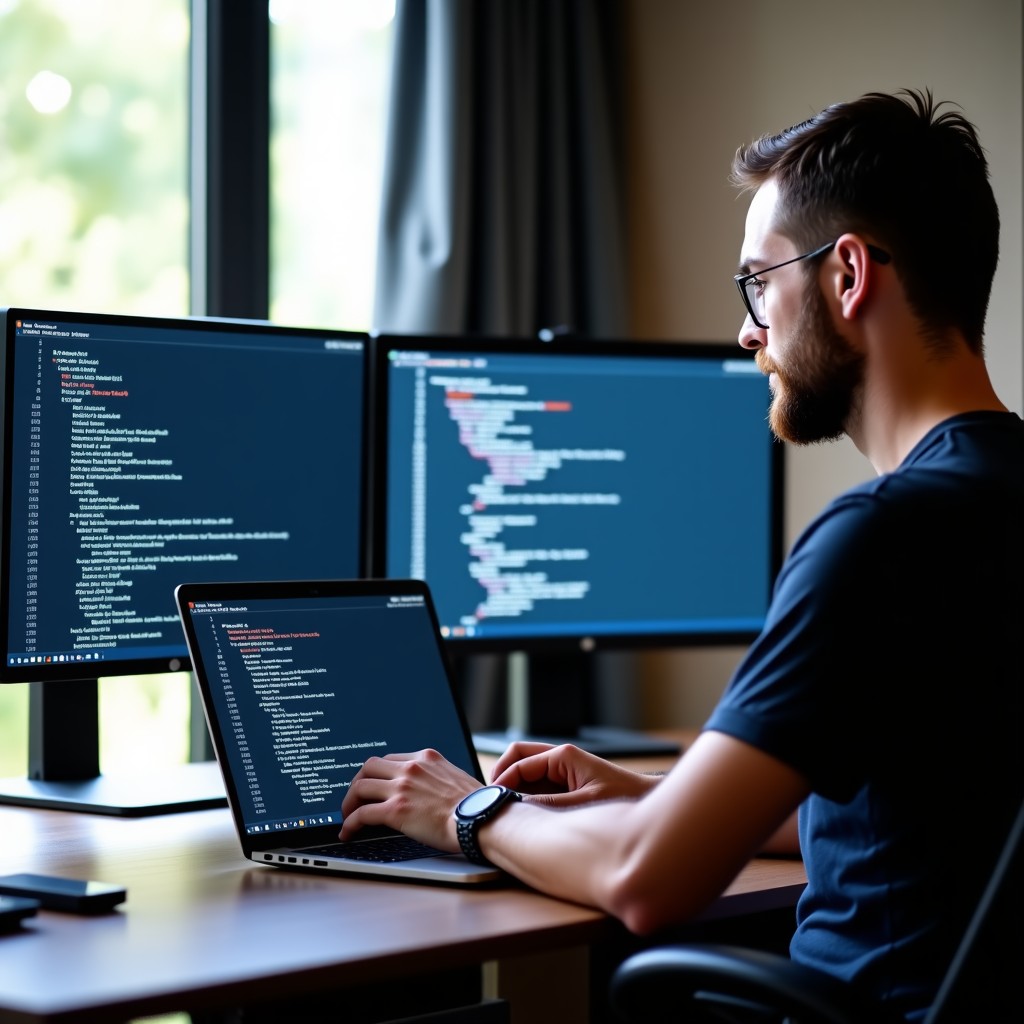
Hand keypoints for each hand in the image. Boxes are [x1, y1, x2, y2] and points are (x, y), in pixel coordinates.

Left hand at [339, 749, 480, 850]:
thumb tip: (428, 793)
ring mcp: (402, 787)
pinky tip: (348, 832)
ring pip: (360, 786)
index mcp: (426, 757)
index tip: (373, 785)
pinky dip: (350, 823)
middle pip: (369, 766)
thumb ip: (436, 779)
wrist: (480, 818)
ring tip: (348, 816)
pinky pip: (362, 814)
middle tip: (355, 798)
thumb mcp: (454, 778)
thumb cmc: (475, 805)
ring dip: (349, 802)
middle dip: (358, 782)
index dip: (377, 774)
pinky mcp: (396, 810)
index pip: (390, 759)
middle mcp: (411, 767)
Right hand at [489, 741, 660, 807]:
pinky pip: (537, 786)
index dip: (502, 780)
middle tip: (491, 801)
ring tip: (503, 810)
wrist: (647, 800)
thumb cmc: (623, 796)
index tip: (491, 800)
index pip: (519, 761)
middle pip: (518, 759)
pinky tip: (523, 815)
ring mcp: (562, 771)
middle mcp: (560, 759)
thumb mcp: (583, 803)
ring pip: (525, 773)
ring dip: (513, 788)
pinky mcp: (565, 784)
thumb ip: (549, 804)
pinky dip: (526, 796)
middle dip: (502, 777)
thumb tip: (517, 807)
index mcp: (563, 756)